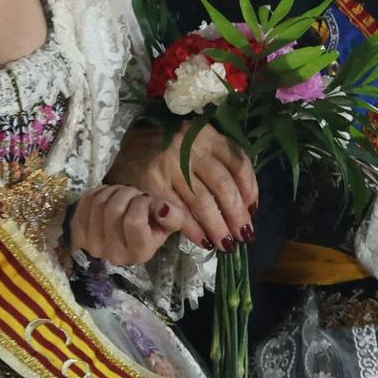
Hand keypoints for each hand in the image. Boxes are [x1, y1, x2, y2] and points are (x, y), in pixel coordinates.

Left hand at [69, 182, 188, 265]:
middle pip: (113, 209)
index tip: (146, 199)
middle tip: (134, 192)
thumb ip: (173, 216)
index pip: (134, 221)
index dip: (141, 202)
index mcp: (140, 253)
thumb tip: (163, 209)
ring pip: (98, 204)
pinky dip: (96, 193)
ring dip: (112, 190)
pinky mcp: (79, 236)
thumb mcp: (170, 220)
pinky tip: (107, 195)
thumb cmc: (152, 222)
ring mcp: (94, 247)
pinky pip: (84, 205)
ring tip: (122, 193)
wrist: (129, 228)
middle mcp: (115, 256)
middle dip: (126, 192)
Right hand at [107, 124, 258, 252]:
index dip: (250, 189)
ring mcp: (170, 165)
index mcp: (206, 134)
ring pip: (203, 202)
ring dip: (218, 227)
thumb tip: (245, 201)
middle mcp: (189, 147)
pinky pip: (180, 212)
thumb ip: (217, 160)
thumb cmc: (166, 146)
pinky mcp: (152, 183)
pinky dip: (194, 230)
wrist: (124, 146)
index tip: (253, 210)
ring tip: (227, 243)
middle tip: (244, 235)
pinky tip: (204, 241)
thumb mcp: (195, 141)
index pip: (237, 162)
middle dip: (236, 214)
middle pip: (222, 185)